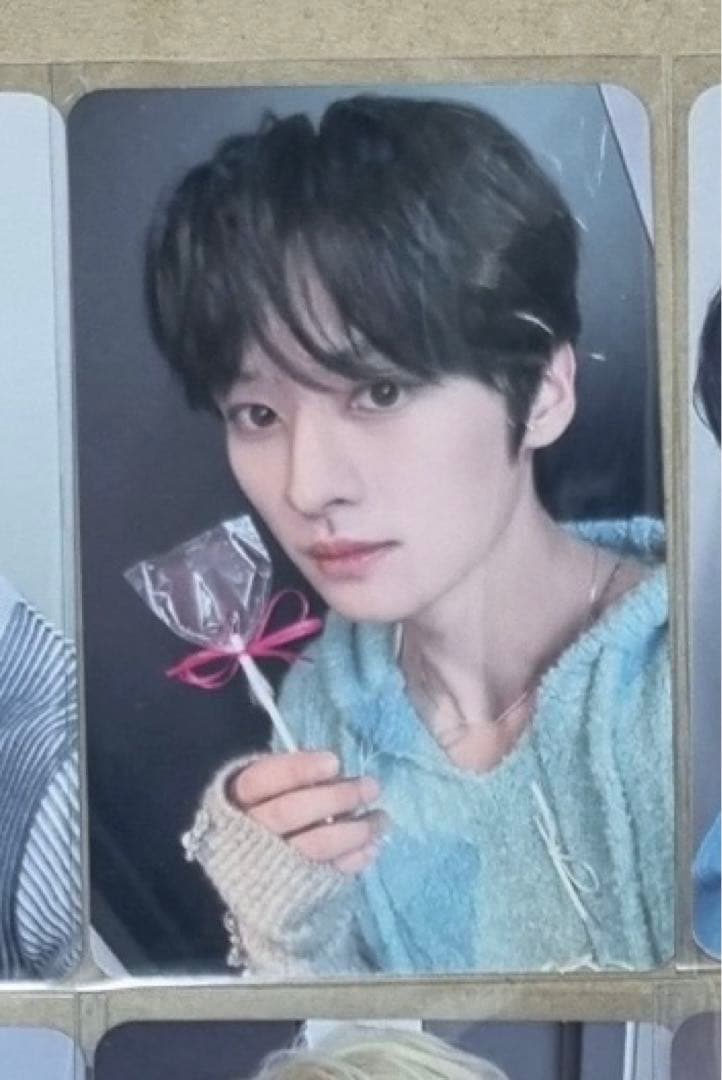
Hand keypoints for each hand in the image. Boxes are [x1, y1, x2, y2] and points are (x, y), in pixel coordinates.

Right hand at [228, 751, 385, 874]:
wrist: (248, 878)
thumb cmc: (264, 819)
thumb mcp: (265, 793)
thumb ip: (293, 781)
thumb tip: (337, 773)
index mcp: (236, 801)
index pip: (263, 779)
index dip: (299, 769)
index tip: (334, 762)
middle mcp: (247, 834)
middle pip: (290, 812)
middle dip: (336, 797)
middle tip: (371, 786)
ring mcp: (269, 866)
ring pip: (313, 845)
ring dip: (355, 830)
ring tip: (381, 818)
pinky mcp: (290, 893)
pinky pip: (327, 874)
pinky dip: (354, 860)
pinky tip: (372, 846)